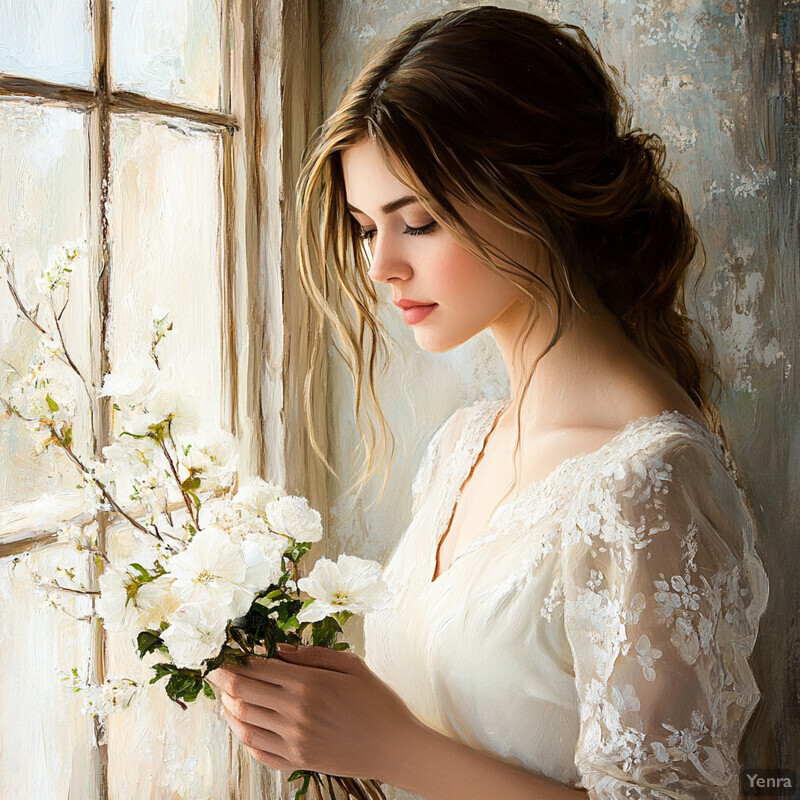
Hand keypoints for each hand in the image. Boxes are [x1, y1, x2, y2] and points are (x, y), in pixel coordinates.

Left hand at [207, 644, 418, 779]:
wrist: (396, 747)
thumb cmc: (378, 701)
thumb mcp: (351, 665)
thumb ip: (312, 654)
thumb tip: (278, 649)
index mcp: (309, 685)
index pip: (257, 670)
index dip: (235, 661)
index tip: (225, 653)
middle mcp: (296, 714)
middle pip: (242, 695)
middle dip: (222, 680)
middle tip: (212, 670)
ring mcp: (294, 742)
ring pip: (244, 724)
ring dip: (227, 708)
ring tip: (223, 696)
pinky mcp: (298, 763)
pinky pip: (258, 751)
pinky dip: (242, 737)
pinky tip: (241, 724)